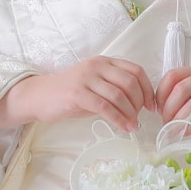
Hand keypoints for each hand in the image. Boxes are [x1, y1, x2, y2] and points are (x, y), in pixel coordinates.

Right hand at [0, 56, 155, 132]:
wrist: (39, 96)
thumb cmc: (69, 94)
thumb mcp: (95, 86)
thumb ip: (114, 89)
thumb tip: (139, 104)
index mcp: (104, 62)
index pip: (135, 70)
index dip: (147, 89)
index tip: (151, 105)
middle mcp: (97, 66)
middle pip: (130, 82)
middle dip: (140, 102)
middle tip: (141, 117)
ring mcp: (86, 78)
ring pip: (119, 95)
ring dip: (130, 113)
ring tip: (133, 126)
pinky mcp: (78, 93)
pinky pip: (105, 107)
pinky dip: (118, 119)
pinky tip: (124, 127)